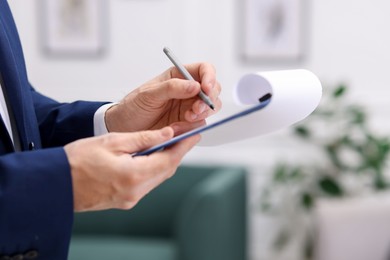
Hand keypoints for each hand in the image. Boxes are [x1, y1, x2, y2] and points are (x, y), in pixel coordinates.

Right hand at [64, 127, 199, 211]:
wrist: (55, 184)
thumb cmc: (77, 161)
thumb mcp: (112, 141)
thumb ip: (143, 138)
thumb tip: (167, 134)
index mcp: (133, 175)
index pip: (169, 159)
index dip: (184, 145)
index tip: (195, 134)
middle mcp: (135, 191)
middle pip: (166, 170)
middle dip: (178, 152)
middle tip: (186, 137)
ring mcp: (130, 198)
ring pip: (158, 177)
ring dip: (166, 161)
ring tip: (171, 143)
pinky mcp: (124, 200)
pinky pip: (147, 183)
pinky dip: (154, 169)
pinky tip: (152, 157)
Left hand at [105, 62, 221, 133]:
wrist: (124, 127)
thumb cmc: (133, 106)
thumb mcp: (149, 94)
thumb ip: (172, 87)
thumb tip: (195, 85)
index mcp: (179, 76)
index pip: (203, 70)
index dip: (209, 77)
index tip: (206, 88)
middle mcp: (187, 91)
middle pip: (212, 90)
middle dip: (208, 99)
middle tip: (196, 109)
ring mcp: (188, 107)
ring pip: (209, 108)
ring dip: (201, 114)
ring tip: (186, 118)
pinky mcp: (187, 123)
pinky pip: (199, 124)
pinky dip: (192, 127)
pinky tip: (177, 128)